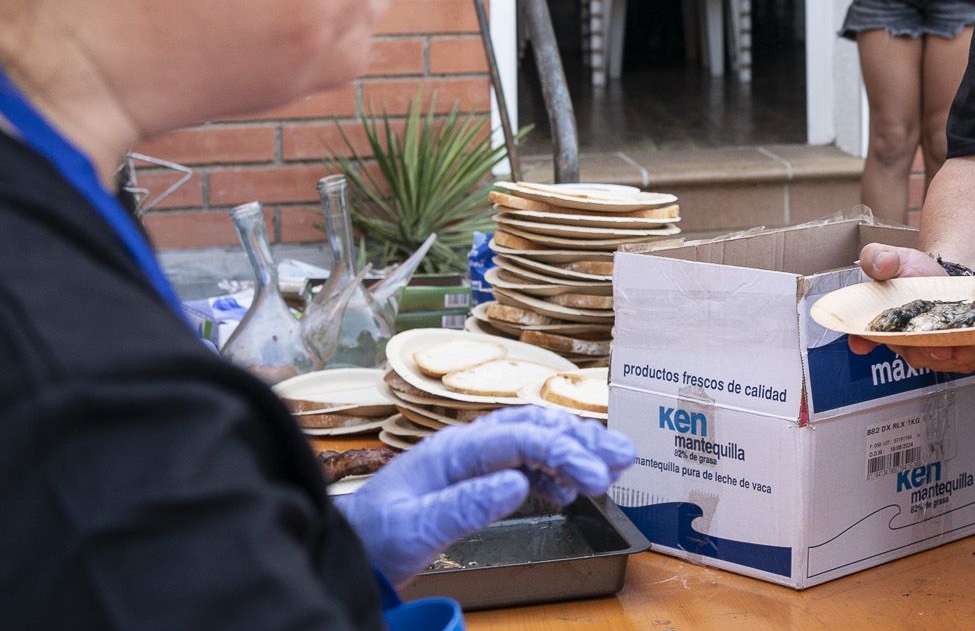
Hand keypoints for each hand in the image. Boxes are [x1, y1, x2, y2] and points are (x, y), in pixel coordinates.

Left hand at [335, 405, 635, 585]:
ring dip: (574, 449)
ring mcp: (470, 460)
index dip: (565, 453)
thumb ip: (466, 505)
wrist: (345, 552)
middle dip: (583, 438)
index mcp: (454, 449)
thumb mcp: (416, 527)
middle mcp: (466, 445)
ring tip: (612, 465)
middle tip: (624, 456)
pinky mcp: (471, 479)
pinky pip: (523, 462)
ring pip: (533, 440)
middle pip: (535, 427)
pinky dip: (553, 471)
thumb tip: (518, 482)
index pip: (522, 437)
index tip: (596, 479)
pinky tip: (569, 489)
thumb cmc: (373, 538)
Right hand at [844, 245, 974, 373]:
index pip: (873, 338)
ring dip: (967, 353)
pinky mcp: (965, 355)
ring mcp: (940, 353)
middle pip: (920, 355)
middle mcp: (912, 346)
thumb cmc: (918, 274)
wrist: (949, 279)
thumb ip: (881, 259)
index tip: (879, 342)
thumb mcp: (897, 259)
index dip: (872, 341)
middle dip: (934, 352)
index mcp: (889, 325)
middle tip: (945, 346)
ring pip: (952, 360)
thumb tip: (879, 264)